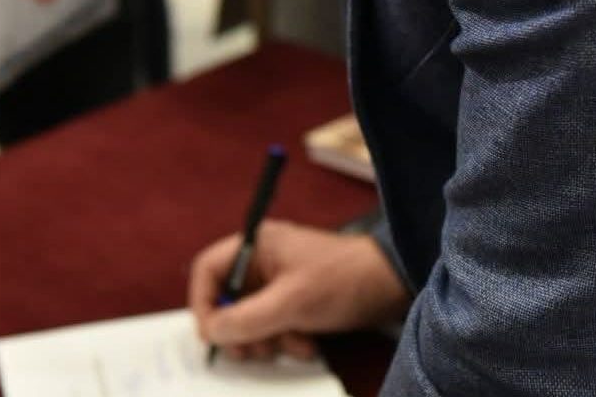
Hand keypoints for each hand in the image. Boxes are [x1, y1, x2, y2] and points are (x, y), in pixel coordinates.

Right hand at [189, 219, 410, 361]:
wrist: (392, 285)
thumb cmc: (341, 281)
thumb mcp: (290, 302)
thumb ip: (246, 319)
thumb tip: (210, 332)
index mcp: (256, 245)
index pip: (208, 270)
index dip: (202, 302)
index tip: (213, 334)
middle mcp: (263, 262)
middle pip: (226, 300)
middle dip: (239, 330)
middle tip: (254, 350)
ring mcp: (280, 282)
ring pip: (250, 319)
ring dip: (266, 340)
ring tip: (293, 343)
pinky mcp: (296, 301)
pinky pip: (274, 326)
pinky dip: (285, 339)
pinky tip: (308, 343)